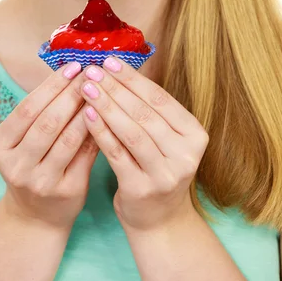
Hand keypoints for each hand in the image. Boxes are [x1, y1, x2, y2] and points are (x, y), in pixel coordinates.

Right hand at [0, 62, 98, 230]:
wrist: (36, 216)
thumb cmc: (35, 164)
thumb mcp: (25, 141)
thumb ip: (45, 112)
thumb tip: (75, 72)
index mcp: (2, 146)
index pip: (28, 108)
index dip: (52, 85)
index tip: (73, 66)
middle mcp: (17, 166)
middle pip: (48, 122)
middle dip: (73, 94)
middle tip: (93, 73)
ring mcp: (41, 181)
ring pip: (70, 138)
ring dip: (89, 110)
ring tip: (104, 90)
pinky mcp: (67, 191)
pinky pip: (87, 154)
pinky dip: (99, 131)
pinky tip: (110, 115)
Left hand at [79, 56, 209, 232]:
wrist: (159, 220)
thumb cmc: (157, 167)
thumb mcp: (166, 139)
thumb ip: (150, 110)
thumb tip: (118, 69)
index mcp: (195, 135)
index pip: (161, 99)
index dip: (133, 79)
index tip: (110, 61)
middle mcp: (185, 154)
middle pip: (145, 114)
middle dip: (116, 88)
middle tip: (92, 70)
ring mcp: (165, 174)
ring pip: (131, 132)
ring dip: (106, 106)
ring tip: (86, 88)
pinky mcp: (142, 189)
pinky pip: (116, 154)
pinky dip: (100, 131)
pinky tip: (86, 114)